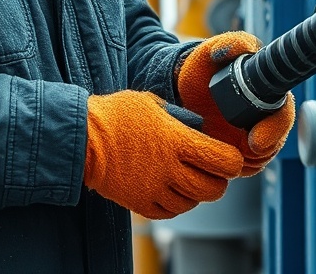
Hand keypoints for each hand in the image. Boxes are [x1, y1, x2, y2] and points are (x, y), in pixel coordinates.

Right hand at [83, 90, 242, 219]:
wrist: (82, 138)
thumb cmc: (116, 114)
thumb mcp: (152, 102)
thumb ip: (180, 116)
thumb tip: (199, 127)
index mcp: (177, 140)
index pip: (224, 161)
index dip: (233, 161)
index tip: (228, 157)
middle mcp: (170, 169)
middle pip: (214, 189)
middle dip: (219, 181)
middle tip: (211, 171)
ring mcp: (154, 189)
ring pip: (193, 203)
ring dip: (195, 193)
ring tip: (186, 178)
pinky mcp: (140, 203)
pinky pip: (170, 212)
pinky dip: (175, 204)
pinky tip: (169, 189)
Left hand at [177, 31, 295, 176]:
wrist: (177, 88)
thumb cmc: (200, 67)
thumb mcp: (212, 50)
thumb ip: (231, 43)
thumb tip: (243, 48)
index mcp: (266, 92)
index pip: (284, 113)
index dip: (277, 127)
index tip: (256, 138)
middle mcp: (262, 115)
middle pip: (277, 140)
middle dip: (265, 149)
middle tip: (246, 149)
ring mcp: (249, 135)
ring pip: (262, 158)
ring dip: (251, 161)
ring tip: (229, 154)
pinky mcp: (234, 151)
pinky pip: (244, 167)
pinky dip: (237, 167)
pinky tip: (221, 160)